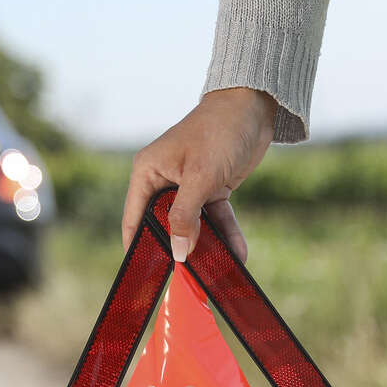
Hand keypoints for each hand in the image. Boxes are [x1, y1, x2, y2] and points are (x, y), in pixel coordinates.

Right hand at [121, 87, 277, 262]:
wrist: (253, 107)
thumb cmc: (218, 131)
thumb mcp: (199, 177)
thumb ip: (185, 216)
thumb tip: (178, 251)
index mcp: (147, 173)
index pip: (134, 218)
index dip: (138, 246)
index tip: (146, 275)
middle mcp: (164, 181)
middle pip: (165, 225)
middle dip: (177, 250)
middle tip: (187, 278)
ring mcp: (189, 186)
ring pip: (194, 225)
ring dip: (208, 246)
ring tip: (216, 272)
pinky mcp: (212, 188)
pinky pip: (216, 218)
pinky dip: (227, 234)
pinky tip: (238, 254)